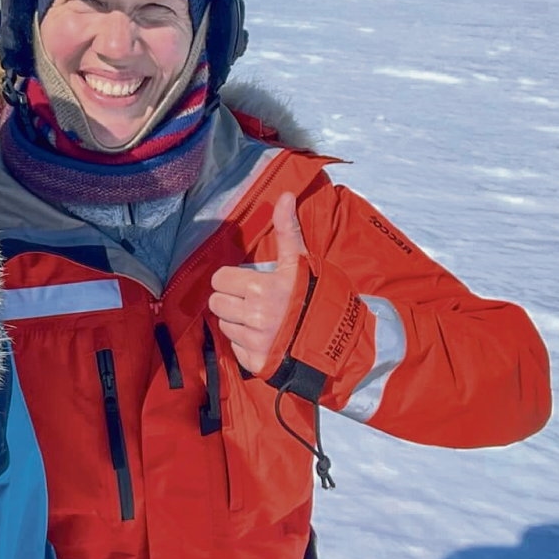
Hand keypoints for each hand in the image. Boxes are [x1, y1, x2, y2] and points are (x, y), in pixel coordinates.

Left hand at [207, 191, 306, 376]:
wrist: (342, 341)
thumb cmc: (319, 296)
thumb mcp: (302, 262)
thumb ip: (287, 230)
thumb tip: (283, 195)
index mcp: (260, 289)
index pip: (219, 279)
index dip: (232, 279)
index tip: (248, 282)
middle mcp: (254, 317)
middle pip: (216, 303)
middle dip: (230, 299)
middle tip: (252, 300)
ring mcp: (254, 342)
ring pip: (224, 325)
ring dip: (237, 321)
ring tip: (263, 319)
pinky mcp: (255, 363)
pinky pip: (234, 348)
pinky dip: (246, 344)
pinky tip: (266, 338)